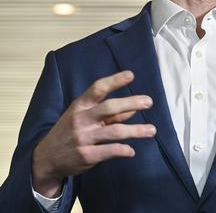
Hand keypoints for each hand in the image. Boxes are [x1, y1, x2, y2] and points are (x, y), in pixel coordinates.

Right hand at [32, 71, 156, 197]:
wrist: (47, 159)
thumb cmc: (70, 132)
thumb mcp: (84, 118)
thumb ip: (109, 115)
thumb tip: (134, 110)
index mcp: (80, 106)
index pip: (97, 89)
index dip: (114, 81)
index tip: (131, 75)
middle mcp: (81, 119)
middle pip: (109, 107)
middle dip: (131, 103)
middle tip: (149, 102)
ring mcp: (83, 138)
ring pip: (115, 131)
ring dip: (136, 130)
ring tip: (152, 130)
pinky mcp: (86, 156)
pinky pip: (111, 150)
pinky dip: (124, 150)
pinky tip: (131, 151)